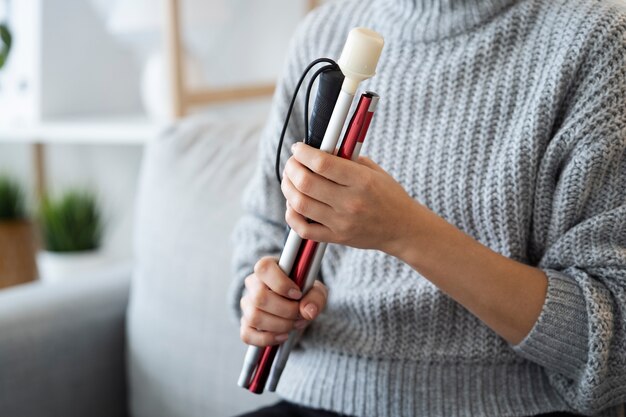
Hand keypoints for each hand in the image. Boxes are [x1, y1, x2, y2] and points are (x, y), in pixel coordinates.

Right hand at [239, 256, 328, 346]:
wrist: (299, 307)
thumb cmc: (305, 293)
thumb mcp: (316, 290)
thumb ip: (316, 297)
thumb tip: (308, 311)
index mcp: (268, 267)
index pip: (264, 269)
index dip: (281, 284)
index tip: (297, 294)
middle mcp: (253, 284)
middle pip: (259, 297)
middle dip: (286, 310)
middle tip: (300, 313)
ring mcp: (247, 305)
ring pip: (255, 317)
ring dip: (280, 325)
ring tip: (296, 324)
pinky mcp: (246, 323)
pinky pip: (247, 334)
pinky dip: (268, 338)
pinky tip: (283, 335)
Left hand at [281, 142, 424, 256]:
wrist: (403, 229)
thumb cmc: (389, 196)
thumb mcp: (374, 171)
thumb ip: (347, 159)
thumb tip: (319, 148)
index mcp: (361, 181)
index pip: (322, 163)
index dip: (303, 153)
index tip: (298, 148)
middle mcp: (350, 202)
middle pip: (306, 182)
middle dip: (292, 168)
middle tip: (292, 163)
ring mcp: (341, 222)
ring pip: (300, 204)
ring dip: (288, 188)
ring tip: (290, 180)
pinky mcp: (336, 237)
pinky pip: (303, 229)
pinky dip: (291, 215)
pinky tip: (293, 204)